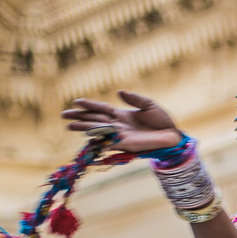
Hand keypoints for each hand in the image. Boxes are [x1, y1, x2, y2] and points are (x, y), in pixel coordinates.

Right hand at [61, 91, 181, 152]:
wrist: (172, 135)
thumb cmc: (161, 120)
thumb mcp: (148, 104)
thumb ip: (134, 98)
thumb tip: (118, 92)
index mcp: (121, 114)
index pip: (101, 108)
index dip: (89, 105)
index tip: (76, 101)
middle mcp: (117, 125)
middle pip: (94, 119)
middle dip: (79, 117)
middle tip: (64, 115)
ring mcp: (120, 135)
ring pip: (98, 131)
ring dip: (84, 128)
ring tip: (69, 126)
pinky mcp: (126, 145)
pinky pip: (109, 142)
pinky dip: (99, 140)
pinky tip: (87, 139)